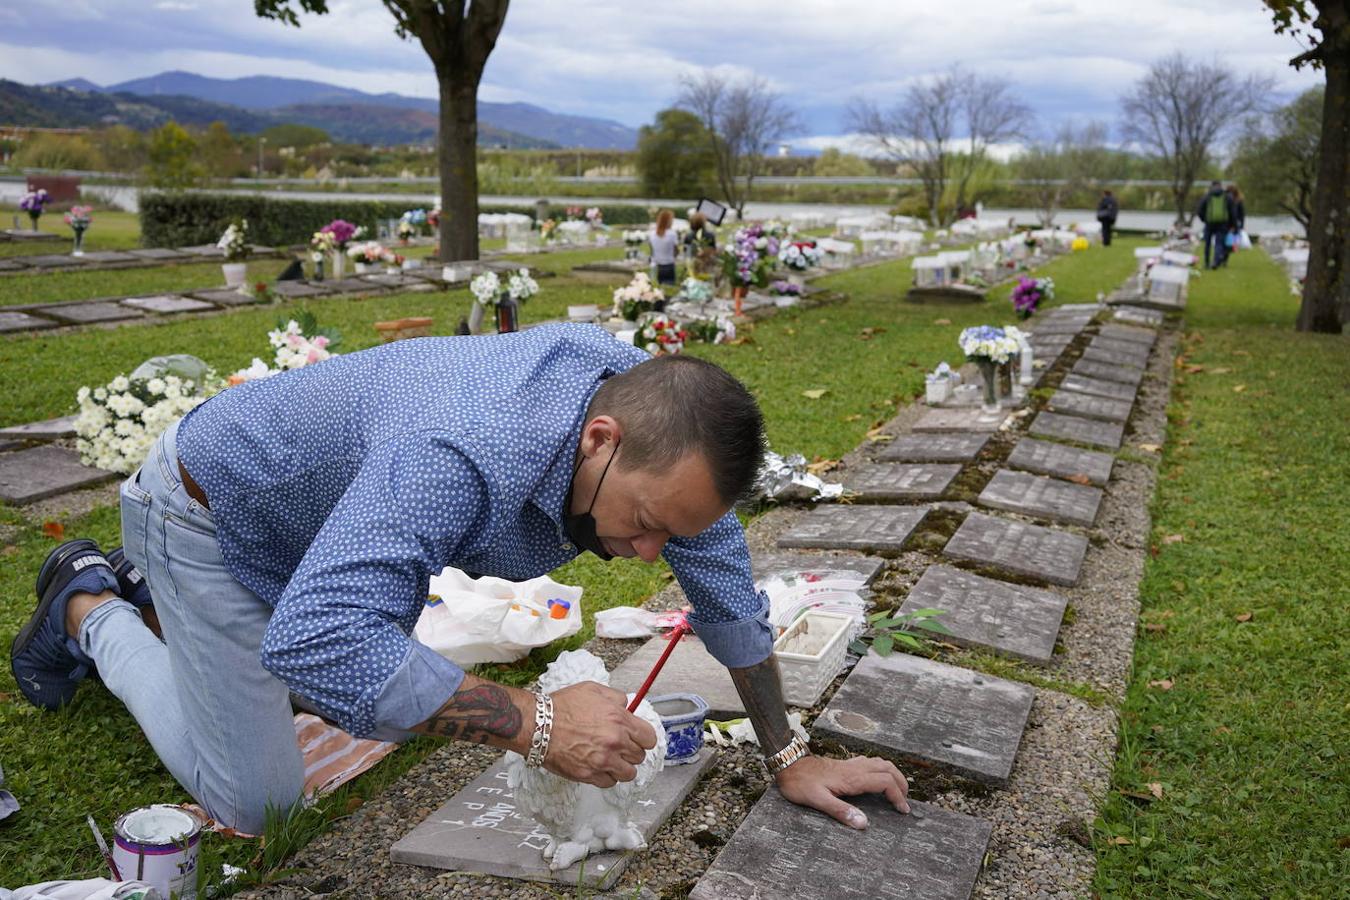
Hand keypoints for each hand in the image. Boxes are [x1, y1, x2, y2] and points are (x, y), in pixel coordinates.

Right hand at [544, 681, 657, 787]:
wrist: (538, 725)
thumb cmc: (562, 707)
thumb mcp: (592, 689)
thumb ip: (616, 697)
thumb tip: (627, 706)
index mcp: (619, 720)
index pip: (649, 738)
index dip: (643, 738)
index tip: (638, 738)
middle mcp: (615, 742)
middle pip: (639, 757)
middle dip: (631, 751)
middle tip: (620, 747)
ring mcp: (603, 761)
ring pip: (628, 774)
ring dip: (622, 767)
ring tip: (611, 760)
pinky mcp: (589, 775)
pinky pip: (609, 783)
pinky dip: (607, 777)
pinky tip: (599, 767)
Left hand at [773, 754, 909, 828]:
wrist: (788, 764)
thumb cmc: (800, 783)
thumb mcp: (817, 800)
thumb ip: (841, 811)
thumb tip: (864, 824)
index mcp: (852, 778)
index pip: (885, 782)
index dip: (898, 795)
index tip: (903, 810)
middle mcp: (855, 768)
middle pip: (888, 769)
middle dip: (901, 783)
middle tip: (905, 802)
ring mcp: (850, 764)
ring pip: (880, 762)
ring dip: (893, 774)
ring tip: (897, 790)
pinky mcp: (844, 764)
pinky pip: (870, 762)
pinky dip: (881, 770)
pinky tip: (877, 779)